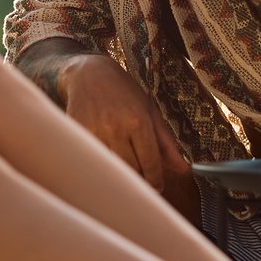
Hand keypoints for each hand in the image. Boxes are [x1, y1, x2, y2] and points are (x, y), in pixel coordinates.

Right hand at [56, 55, 195, 213]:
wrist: (88, 73)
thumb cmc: (123, 91)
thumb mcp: (149, 111)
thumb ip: (166, 142)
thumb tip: (183, 169)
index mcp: (138, 121)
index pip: (150, 163)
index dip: (155, 180)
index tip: (157, 187)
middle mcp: (116, 128)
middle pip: (131, 170)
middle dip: (139, 179)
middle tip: (142, 181)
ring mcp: (94, 132)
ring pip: (112, 168)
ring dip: (121, 174)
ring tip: (125, 172)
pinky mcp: (77, 134)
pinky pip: (93, 161)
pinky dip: (102, 166)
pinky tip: (106, 163)